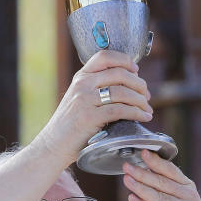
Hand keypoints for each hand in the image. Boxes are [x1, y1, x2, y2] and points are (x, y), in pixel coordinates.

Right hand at [37, 50, 152, 164]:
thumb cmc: (70, 124)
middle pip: (120, 74)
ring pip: (123, 92)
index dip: (125, 60)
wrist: (53, 145)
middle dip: (139, 84)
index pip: (105, 56)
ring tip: (147, 109)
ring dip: (141, 101)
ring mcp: (85, 100)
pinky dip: (137, 113)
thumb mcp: (78, 98)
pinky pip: (120, 111)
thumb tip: (128, 84)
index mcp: (80, 77)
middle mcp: (82, 84)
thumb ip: (96, 88)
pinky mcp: (89, 117)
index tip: (136, 71)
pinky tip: (143, 117)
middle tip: (147, 95)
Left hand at [122, 149, 200, 200]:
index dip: (156, 161)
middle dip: (142, 173)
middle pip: (162, 182)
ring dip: (140, 187)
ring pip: (159, 197)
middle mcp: (190, 197)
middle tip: (127, 167)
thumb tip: (143, 174)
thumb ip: (162, 191)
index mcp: (188, 188)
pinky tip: (132, 199)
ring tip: (126, 180)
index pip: (171, 170)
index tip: (142, 152)